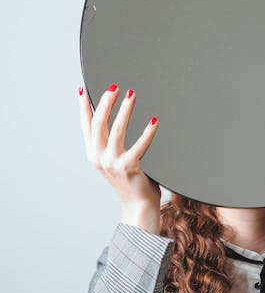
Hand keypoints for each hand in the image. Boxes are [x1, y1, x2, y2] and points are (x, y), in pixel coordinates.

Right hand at [79, 83, 161, 210]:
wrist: (137, 205)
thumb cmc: (129, 180)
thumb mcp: (113, 158)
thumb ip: (110, 141)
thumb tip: (112, 115)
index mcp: (93, 153)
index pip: (86, 125)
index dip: (84, 106)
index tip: (84, 89)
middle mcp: (99, 158)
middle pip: (98, 123)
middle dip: (105, 102)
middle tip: (114, 86)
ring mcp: (112, 163)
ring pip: (115, 130)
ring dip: (124, 110)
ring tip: (131, 94)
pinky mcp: (128, 168)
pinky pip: (139, 146)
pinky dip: (147, 132)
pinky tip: (154, 121)